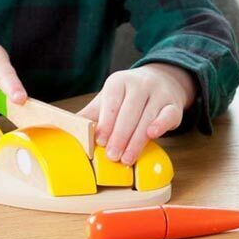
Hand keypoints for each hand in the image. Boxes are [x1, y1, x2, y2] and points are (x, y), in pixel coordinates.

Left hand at [77, 63, 196, 165]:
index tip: (100, 141)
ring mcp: (159, 93)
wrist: (161, 81)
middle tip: (112, 156)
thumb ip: (90, 115)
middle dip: (120, 136)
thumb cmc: (128, 96)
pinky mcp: (174, 105)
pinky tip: (152, 135)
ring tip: (126, 158)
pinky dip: (161, 125)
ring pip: (147, 117)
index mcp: (119, 81)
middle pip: (130, 111)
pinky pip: (169, 115)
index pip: (112, 101)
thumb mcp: (107, 100)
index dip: (106, 122)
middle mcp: (140, 84)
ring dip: (136, 140)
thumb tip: (64, 130)